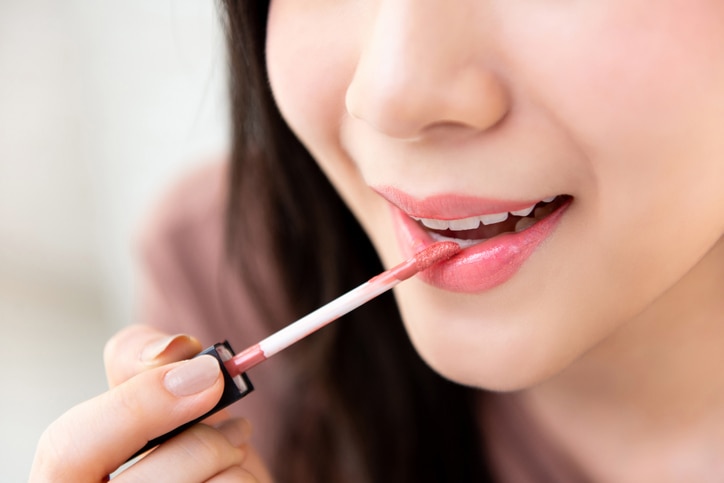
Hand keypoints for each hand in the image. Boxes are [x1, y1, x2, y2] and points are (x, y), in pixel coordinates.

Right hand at [29, 325, 272, 481]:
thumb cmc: (176, 444)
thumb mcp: (150, 396)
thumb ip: (139, 359)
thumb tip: (170, 350)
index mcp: (66, 481)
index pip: (67, 450)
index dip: (137, 406)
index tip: (207, 377)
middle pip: (145, 481)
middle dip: (204, 443)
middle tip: (234, 428)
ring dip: (235, 462)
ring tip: (234, 457)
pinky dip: (249, 480)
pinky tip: (238, 480)